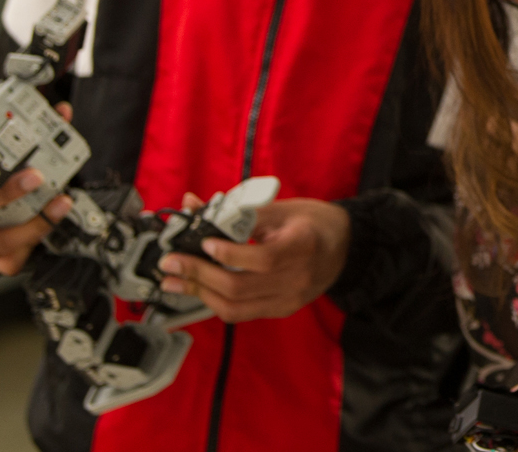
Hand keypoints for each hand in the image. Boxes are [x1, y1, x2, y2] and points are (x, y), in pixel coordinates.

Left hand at [157, 197, 350, 321]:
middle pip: (240, 287)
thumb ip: (236, 210)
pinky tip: (199, 288)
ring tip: (174, 281)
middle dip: (199, 276)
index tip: (204, 244)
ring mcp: (289, 299)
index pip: (263, 259)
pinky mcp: (281, 309)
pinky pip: (241, 312)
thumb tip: (191, 205)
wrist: (345, 247)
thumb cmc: (314, 222)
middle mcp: (297, 279)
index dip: (229, 254)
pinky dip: (215, 300)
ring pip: (235, 307)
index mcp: (303, 246)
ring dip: (199, 293)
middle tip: (171, 263)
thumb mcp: (281, 208)